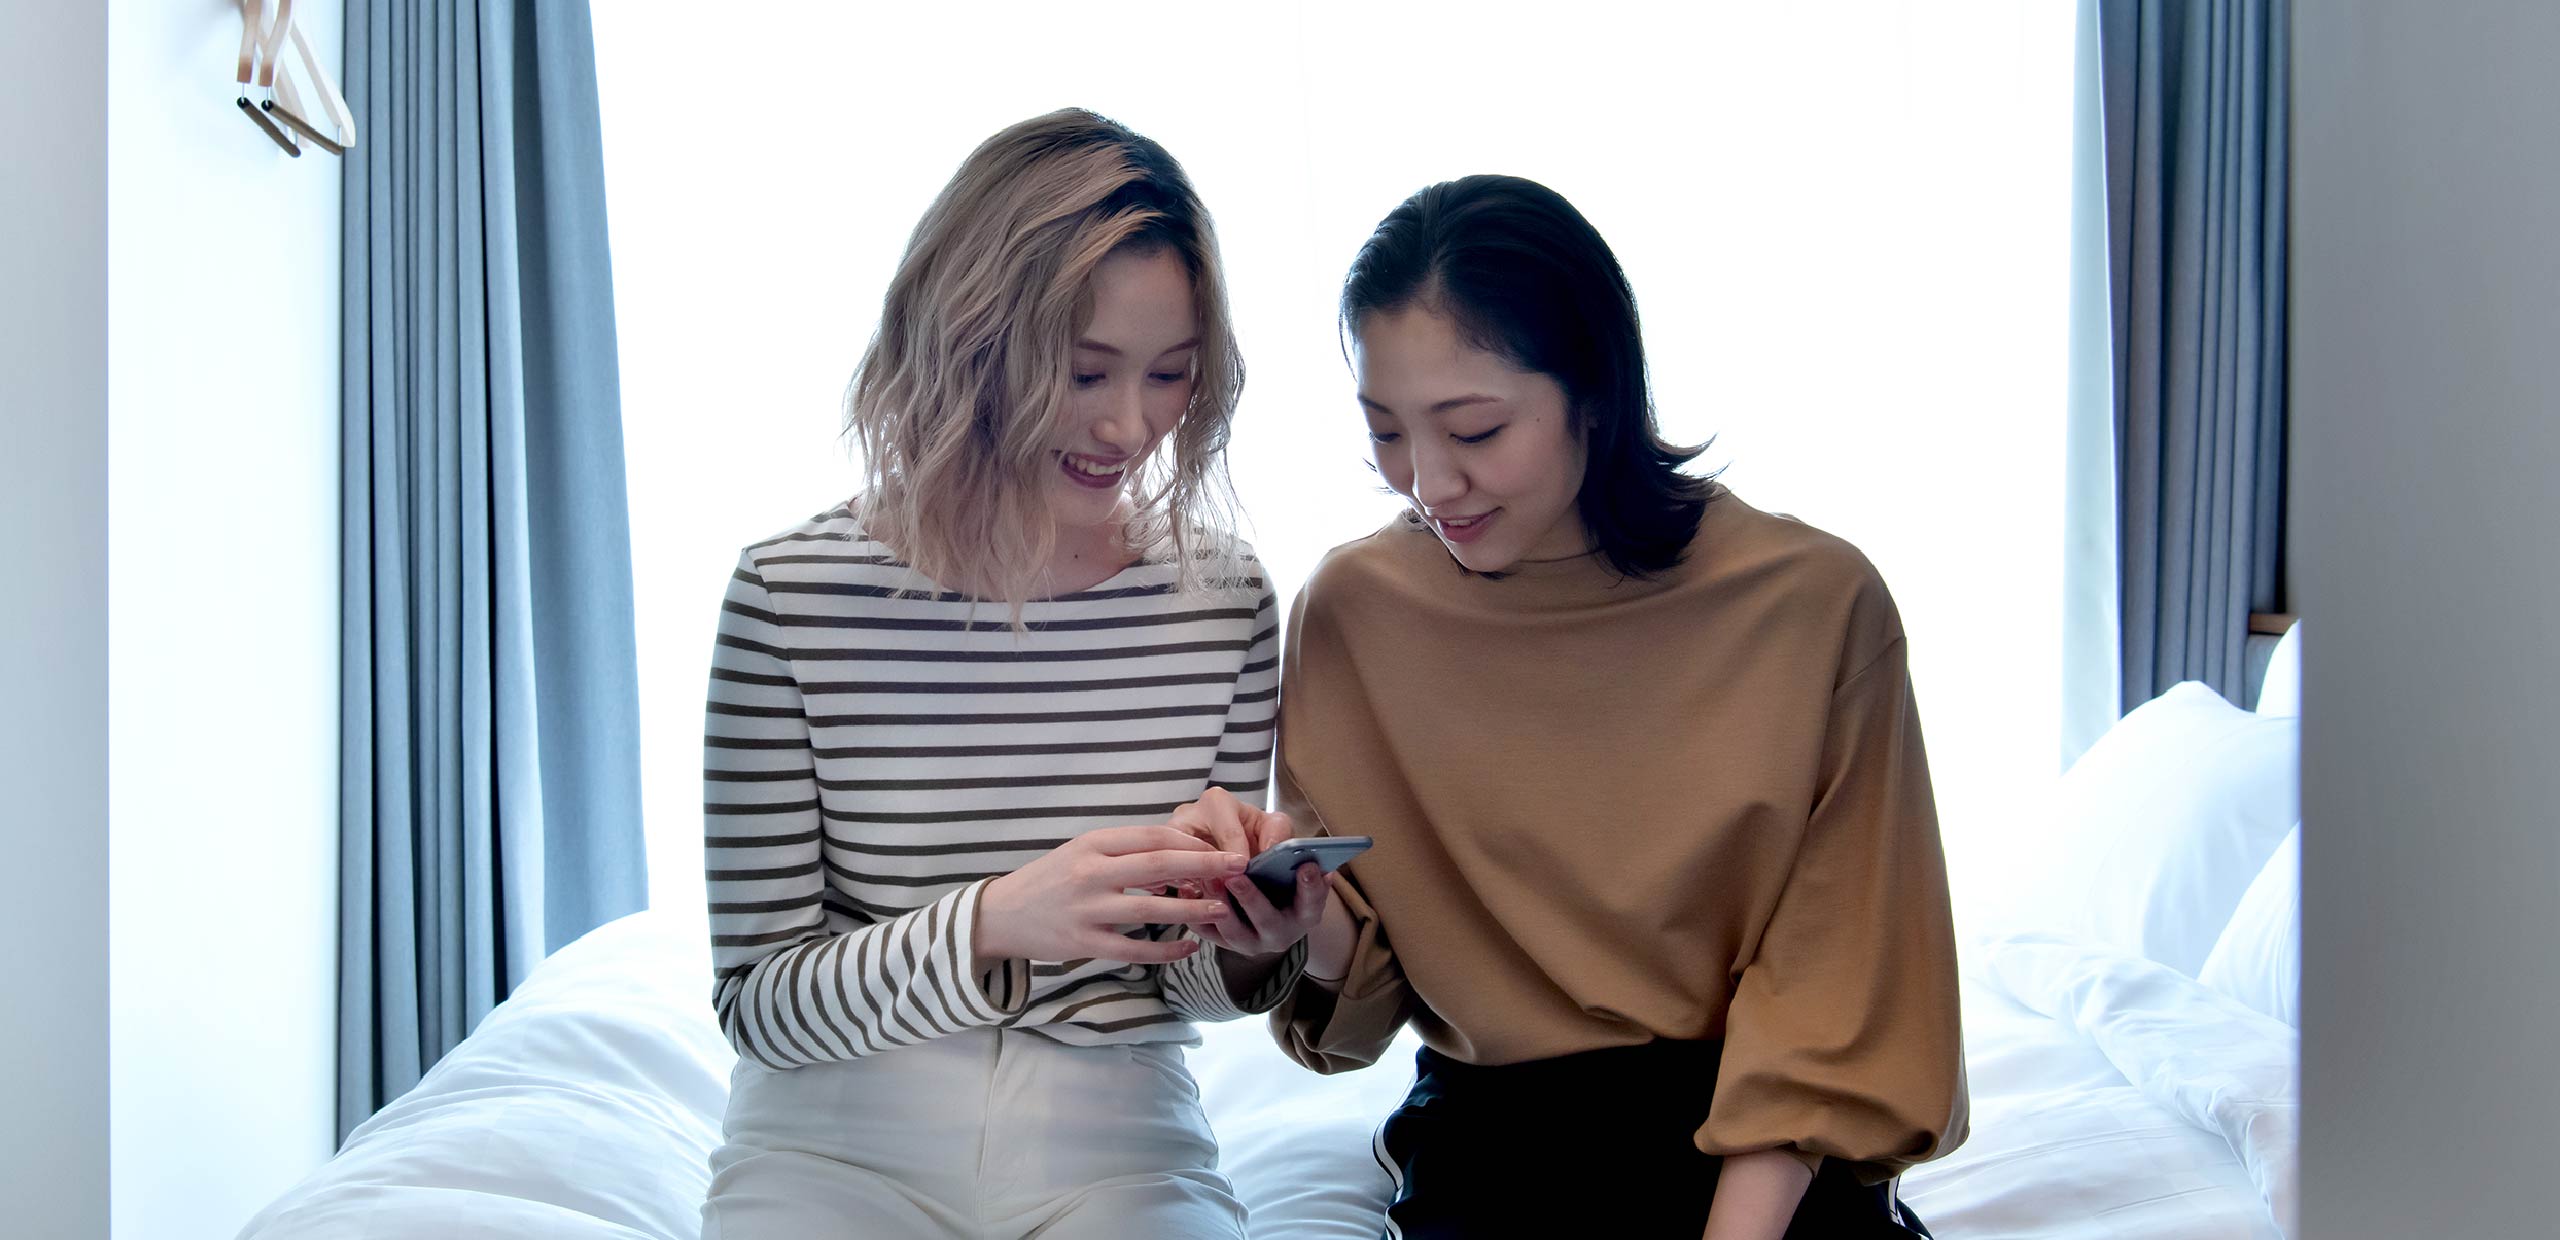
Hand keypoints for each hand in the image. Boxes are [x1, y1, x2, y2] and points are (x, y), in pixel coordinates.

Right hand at [976, 826, 1245, 968]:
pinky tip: (1190, 947)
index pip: (1152, 836)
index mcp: (1093, 843)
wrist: (1002, 914)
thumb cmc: (1051, 880)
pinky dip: (1166, 949)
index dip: (1191, 841)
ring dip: (1192, 908)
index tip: (1221, 846)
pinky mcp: (1084, 943)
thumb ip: (1125, 853)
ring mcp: (1087, 909)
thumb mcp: (1083, 853)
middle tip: (1240, 866)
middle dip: (1205, 865)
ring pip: (1151, 908)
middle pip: (1158, 864)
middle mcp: (1090, 872)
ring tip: (1222, 908)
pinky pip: (1135, 948)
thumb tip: (1178, 856)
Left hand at [1167, 787, 1324, 957]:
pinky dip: (1197, 915)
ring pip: (1234, 931)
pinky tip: (1189, 892)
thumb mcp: (1275, 834)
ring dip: (1221, 905)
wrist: (1240, 875)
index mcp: (1305, 909)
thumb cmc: (1263, 853)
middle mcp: (1280, 930)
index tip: (1306, 867)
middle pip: (1269, 922)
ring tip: (1209, 879)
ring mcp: (1250, 939)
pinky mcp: (1221, 940)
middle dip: (1252, 898)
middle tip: (1237, 876)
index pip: (1313, 903)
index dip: (1312, 886)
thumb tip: (1271, 845)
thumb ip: (1278, 832)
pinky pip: (1207, 932)